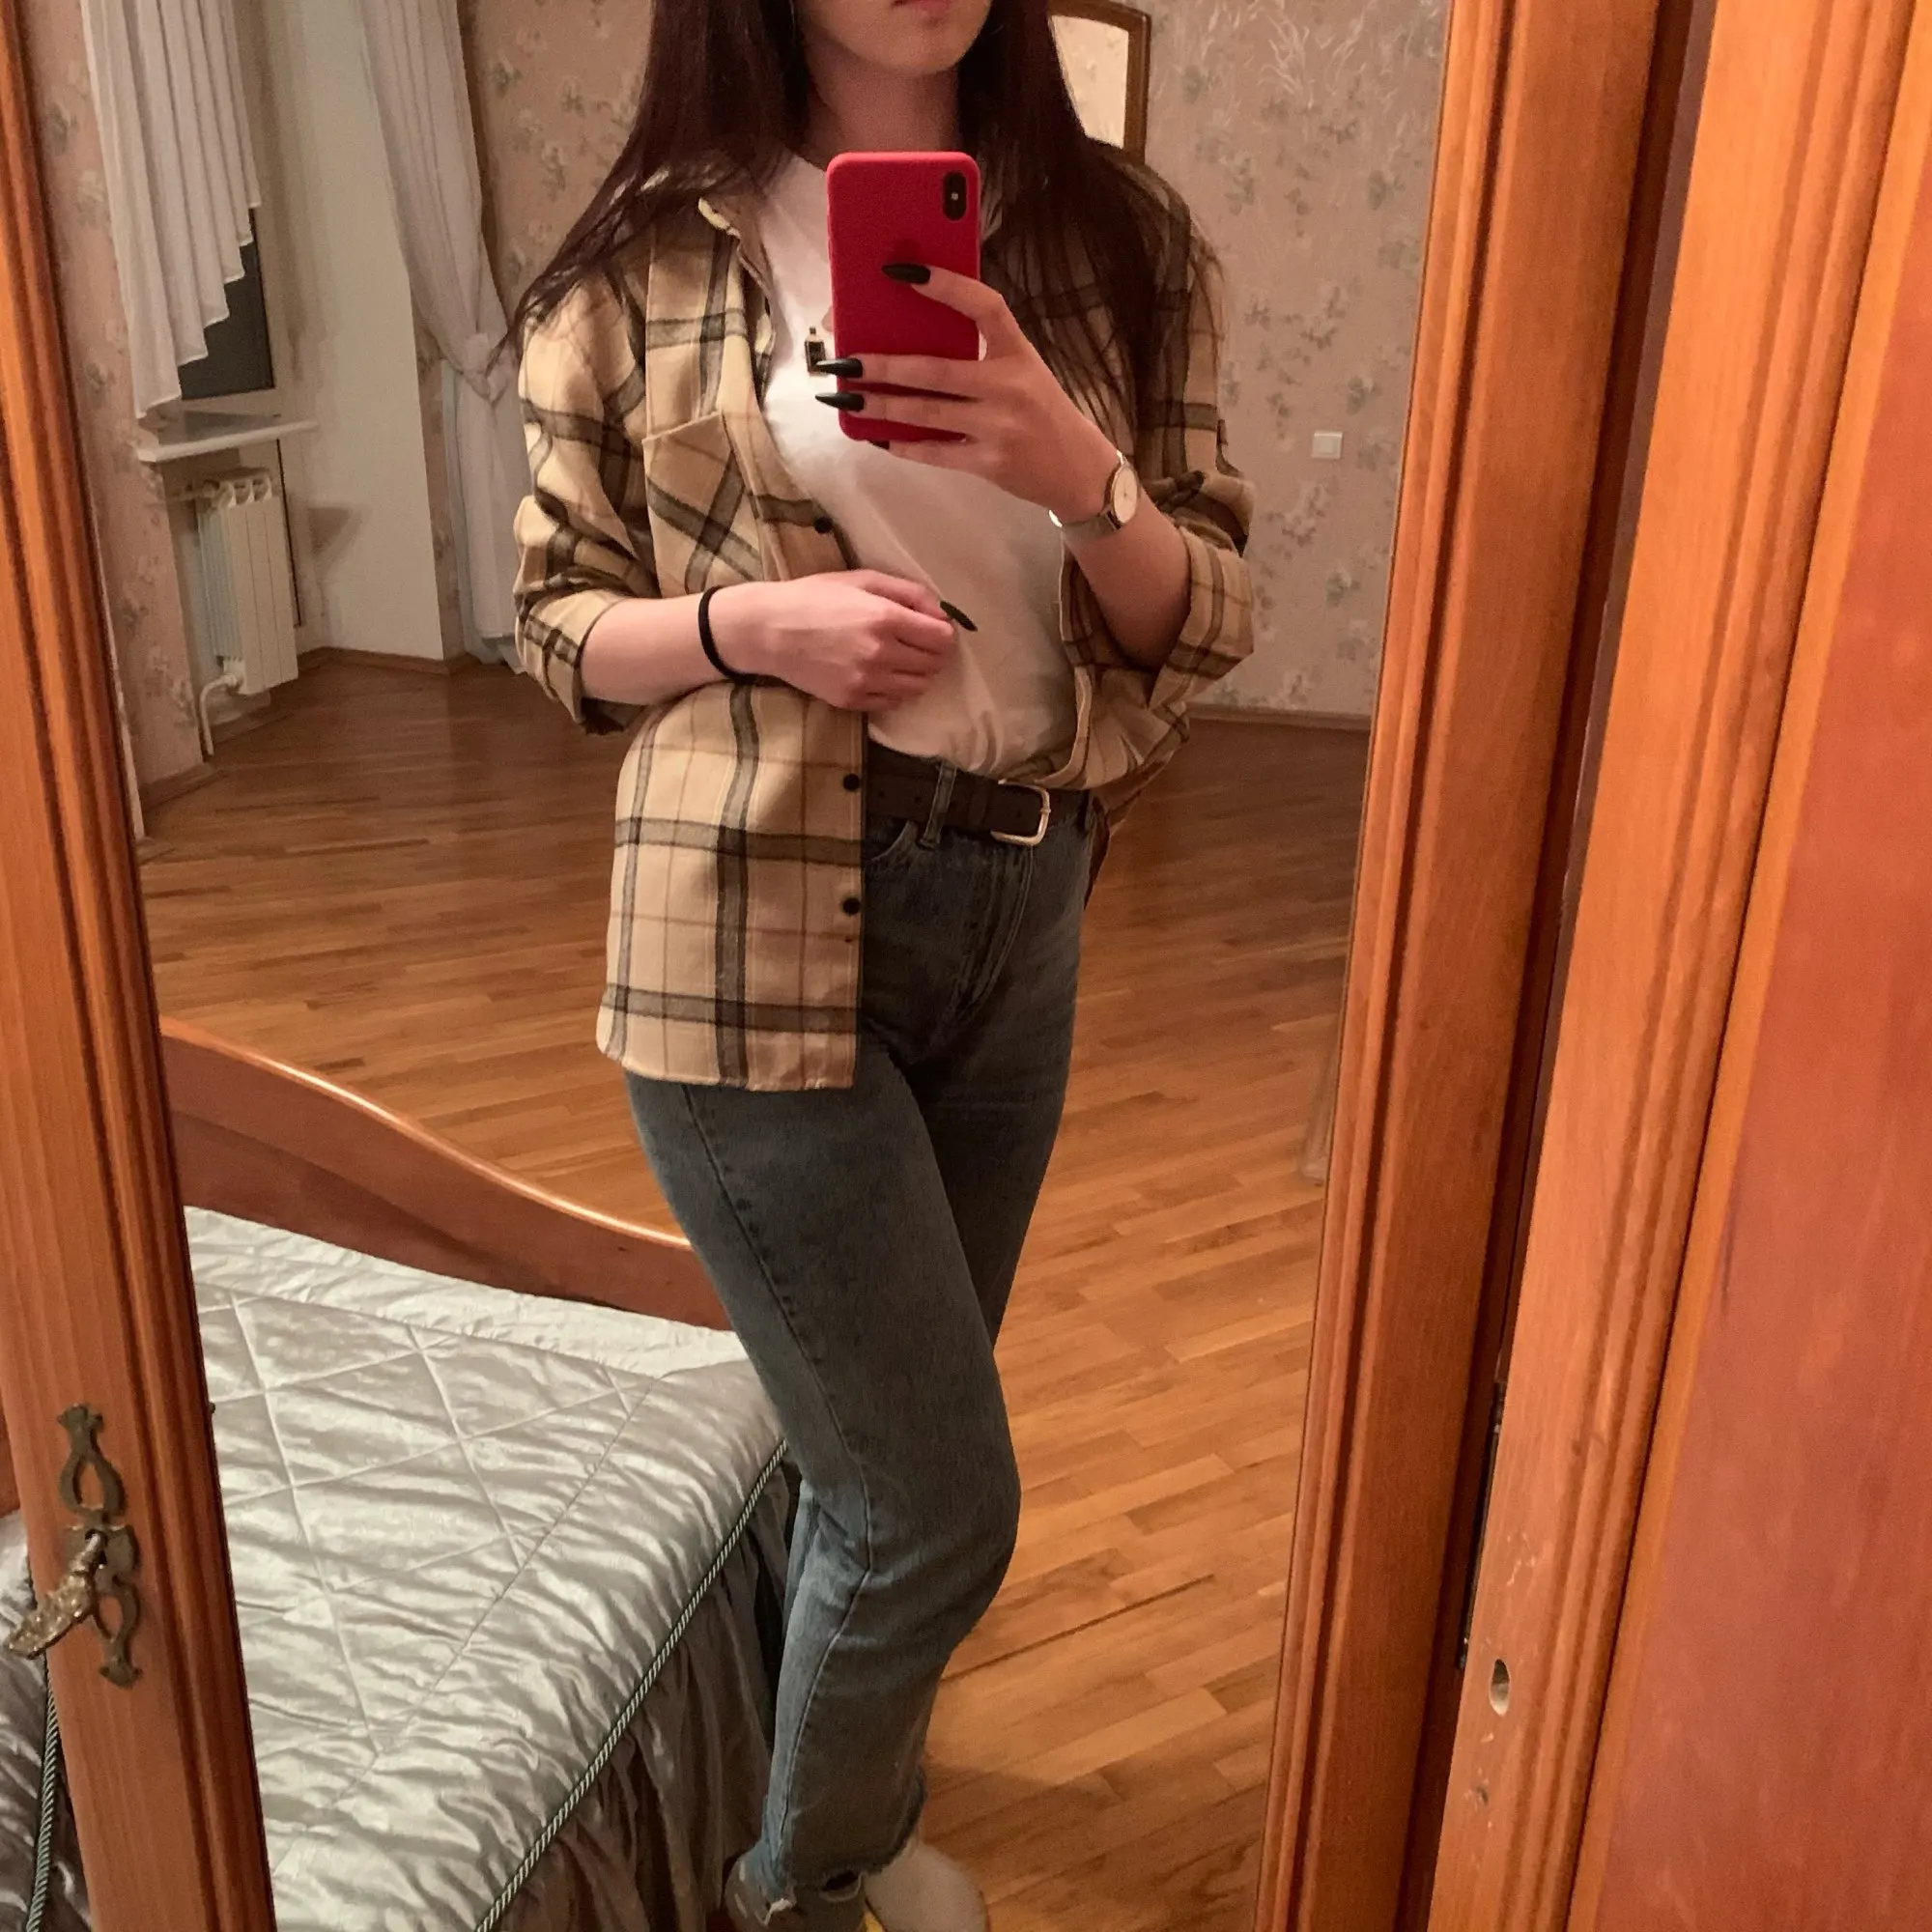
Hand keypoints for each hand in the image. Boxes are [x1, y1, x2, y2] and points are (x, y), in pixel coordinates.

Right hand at [709, 571, 956, 711]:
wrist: (769, 630)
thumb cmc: (815, 597)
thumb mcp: (862, 579)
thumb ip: (908, 592)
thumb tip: (942, 612)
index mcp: (885, 618)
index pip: (942, 638)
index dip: (944, 633)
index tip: (933, 629)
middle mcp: (880, 653)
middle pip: (934, 664)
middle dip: (934, 653)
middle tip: (919, 644)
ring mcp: (866, 681)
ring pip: (919, 687)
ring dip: (919, 674)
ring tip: (903, 661)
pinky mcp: (852, 700)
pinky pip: (893, 702)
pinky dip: (896, 690)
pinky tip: (883, 675)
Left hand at [837, 266, 1121, 523]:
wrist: (1078, 469)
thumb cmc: (1042, 410)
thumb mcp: (1023, 370)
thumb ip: (983, 353)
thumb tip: (915, 337)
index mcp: (1019, 352)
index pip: (984, 307)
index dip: (946, 286)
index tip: (903, 271)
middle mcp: (1010, 387)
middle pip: (937, 371)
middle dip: (886, 366)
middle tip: (847, 360)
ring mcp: (1000, 428)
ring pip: (928, 414)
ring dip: (883, 406)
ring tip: (849, 398)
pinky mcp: (990, 464)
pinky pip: (937, 453)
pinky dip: (905, 446)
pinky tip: (880, 438)